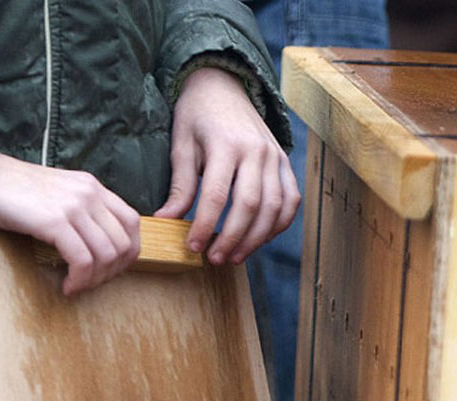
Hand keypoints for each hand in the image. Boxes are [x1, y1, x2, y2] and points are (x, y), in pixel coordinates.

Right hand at [0, 151, 140, 295]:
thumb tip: (105, 249)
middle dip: (112, 272)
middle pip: (123, 243)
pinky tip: (67, 285)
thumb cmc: (17, 193)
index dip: (128, 252)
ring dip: (95, 280)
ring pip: (106, 254)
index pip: (132, 222)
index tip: (111, 269)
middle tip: (92, 283)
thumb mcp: (61, 195)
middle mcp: (89, 194)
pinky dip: (79, 279)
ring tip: (77, 286)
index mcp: (94, 187)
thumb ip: (85, 213)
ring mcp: (74, 206)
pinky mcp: (55, 221)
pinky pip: (82, 260)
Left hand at [154, 66, 299, 264]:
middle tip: (216, 258)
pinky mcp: (285, 162)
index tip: (193, 246)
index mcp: (225, 144)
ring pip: (274, 207)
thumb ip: (180, 185)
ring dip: (257, 238)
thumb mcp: (181, 145)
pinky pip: (290, 200)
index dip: (206, 225)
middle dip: (233, 238)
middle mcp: (256, 151)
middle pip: (250, 205)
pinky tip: (260, 238)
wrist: (223, 85)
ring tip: (236, 255)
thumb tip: (166, 221)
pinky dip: (278, 224)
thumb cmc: (197, 115)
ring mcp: (275, 156)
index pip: (217, 194)